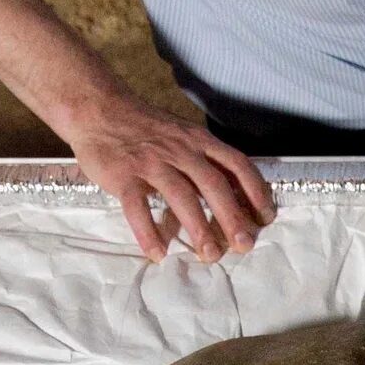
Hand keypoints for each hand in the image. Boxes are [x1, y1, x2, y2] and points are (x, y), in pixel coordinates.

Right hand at [62, 99, 275, 263]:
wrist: (99, 109)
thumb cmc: (145, 126)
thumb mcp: (184, 134)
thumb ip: (206, 159)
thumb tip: (234, 190)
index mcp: (199, 140)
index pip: (237, 164)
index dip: (256, 191)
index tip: (265, 217)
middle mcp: (180, 150)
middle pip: (214, 185)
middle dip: (233, 217)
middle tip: (245, 245)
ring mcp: (151, 162)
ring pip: (181, 196)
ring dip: (198, 228)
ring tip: (210, 255)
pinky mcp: (123, 175)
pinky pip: (137, 207)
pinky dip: (148, 232)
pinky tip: (158, 253)